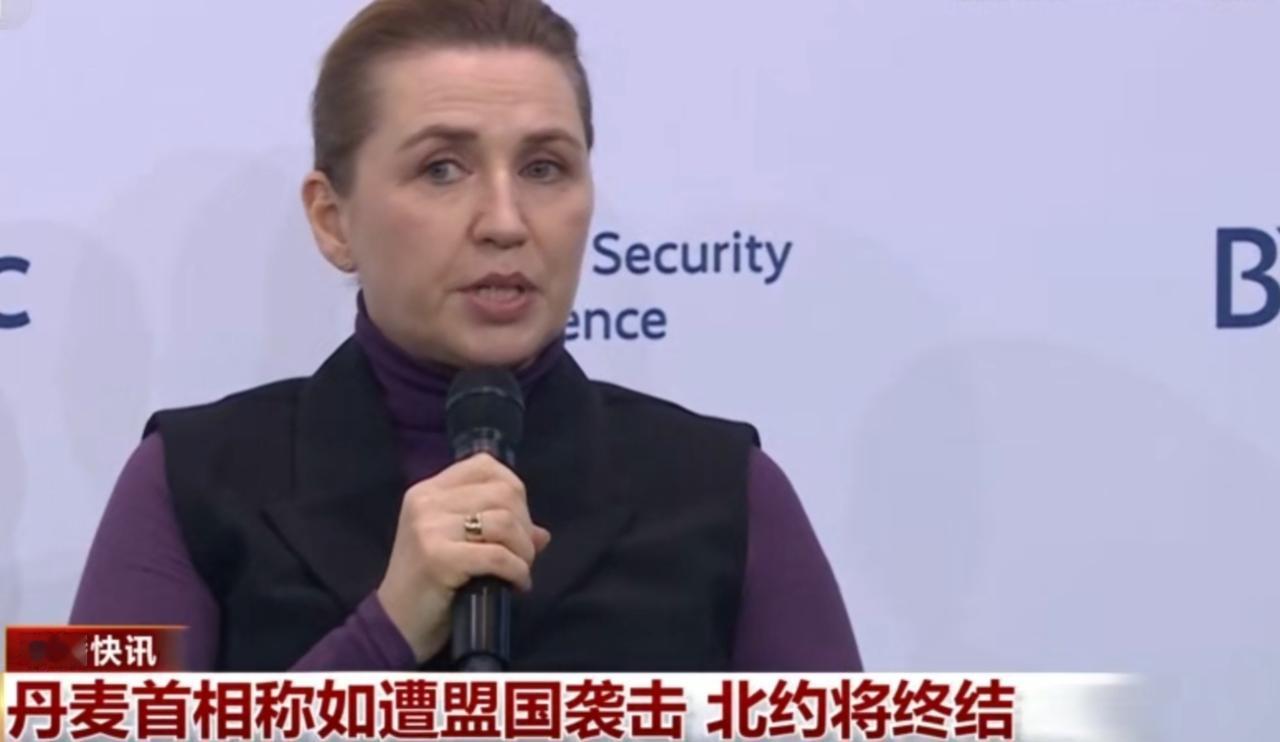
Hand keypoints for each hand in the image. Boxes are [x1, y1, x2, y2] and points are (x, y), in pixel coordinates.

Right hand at [375, 454, 550, 662]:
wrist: (395, 626)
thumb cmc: (428, 585)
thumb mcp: (457, 546)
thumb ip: (495, 530)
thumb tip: (542, 534)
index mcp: (429, 491)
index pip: (484, 465)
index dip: (514, 490)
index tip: (518, 522)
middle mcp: (427, 501)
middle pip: (502, 492)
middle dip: (524, 525)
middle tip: (523, 553)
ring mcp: (429, 528)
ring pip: (504, 521)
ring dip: (524, 550)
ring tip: (520, 569)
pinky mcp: (438, 557)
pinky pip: (498, 556)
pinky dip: (518, 571)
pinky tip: (517, 584)